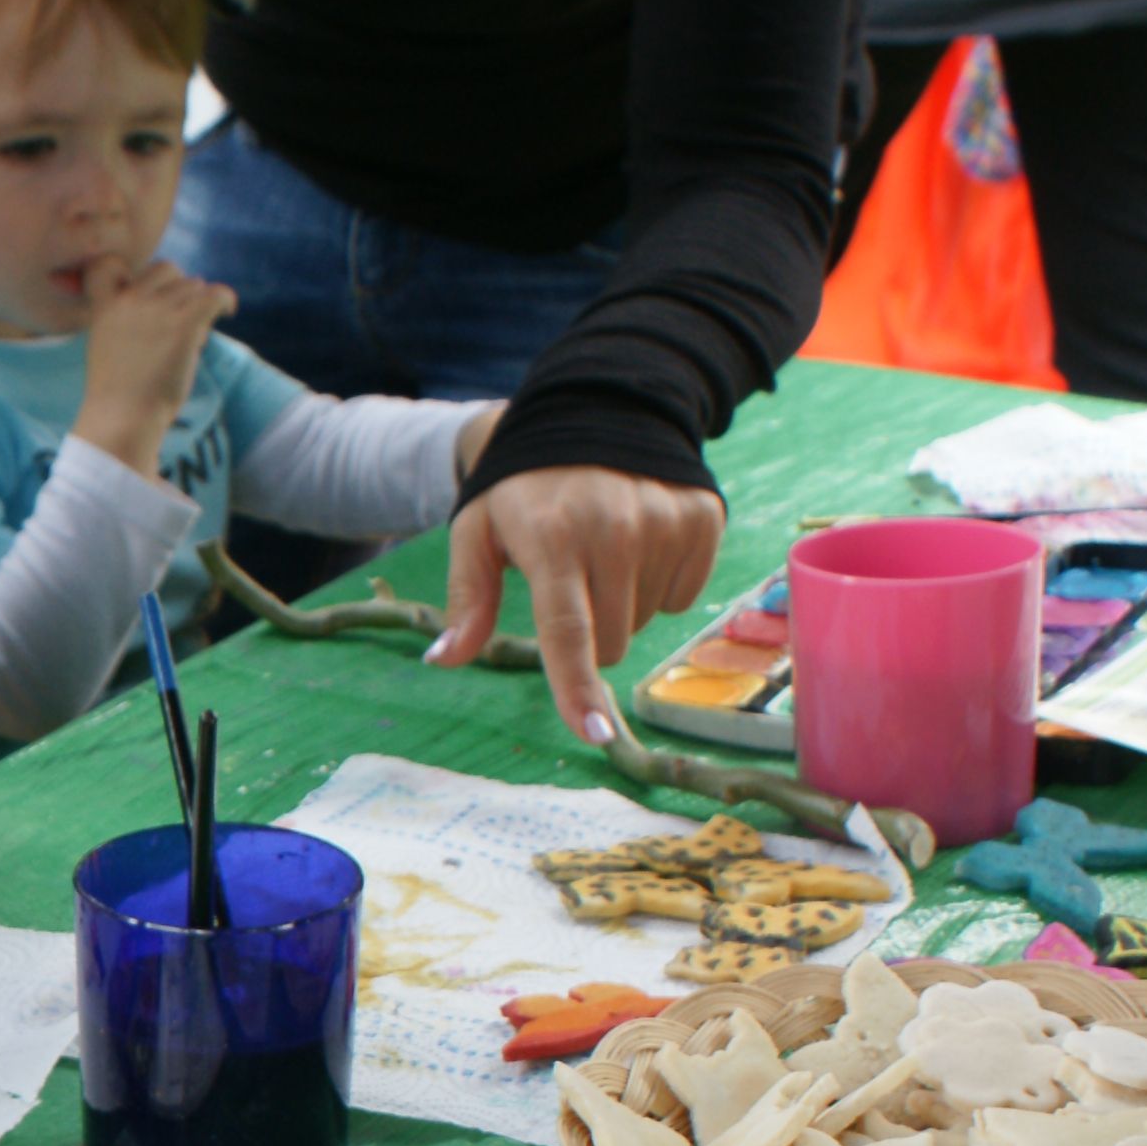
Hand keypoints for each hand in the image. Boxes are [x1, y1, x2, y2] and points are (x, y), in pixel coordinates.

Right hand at [74, 259, 232, 479]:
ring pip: (194, 286)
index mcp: (104, 307)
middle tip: (180, 321)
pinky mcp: (184, 322)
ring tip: (193, 338)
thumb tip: (164, 308)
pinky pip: (215, 294)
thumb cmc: (117, 396)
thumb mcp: (105, 348)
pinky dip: (225, 301)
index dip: (130, 271)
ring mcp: (157, 309)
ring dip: (198, 307)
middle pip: (166, 269)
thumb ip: (123, 322)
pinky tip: (228, 312)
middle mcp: (129, 300)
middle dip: (178, 290)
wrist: (123, 419)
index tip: (145, 290)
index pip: (107, 264)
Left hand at [432, 464, 730, 744]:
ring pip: (645, 622)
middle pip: (611, 642)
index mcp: (553, 539)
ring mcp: (666, 523)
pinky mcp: (703, 519)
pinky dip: (658, 583)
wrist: (595, 412)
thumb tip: (443, 660)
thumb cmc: (524, 488)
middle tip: (569, 582)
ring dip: (622, 605)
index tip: (595, 734)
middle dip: (589, 633)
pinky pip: (682, 596)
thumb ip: (468, 599)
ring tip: (602, 553)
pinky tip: (638, 543)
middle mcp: (616, 531)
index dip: (578, 688)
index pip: (568, 631)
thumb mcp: (478, 532)